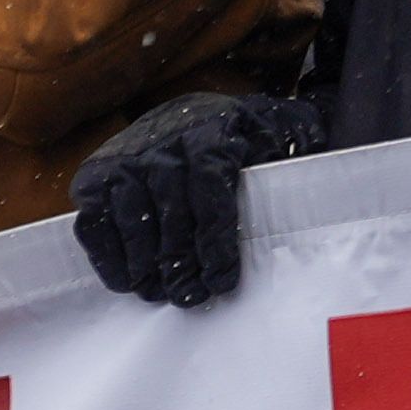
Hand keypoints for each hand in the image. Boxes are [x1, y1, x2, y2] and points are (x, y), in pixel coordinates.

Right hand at [70, 87, 318, 305]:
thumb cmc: (243, 140)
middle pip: (169, 209)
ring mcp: (125, 157)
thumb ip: (296, 160)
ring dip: (144, 264)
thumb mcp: (279, 137)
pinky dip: (107, 255)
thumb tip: (317, 189)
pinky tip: (127, 281)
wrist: (195, 111)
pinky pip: (93, 220)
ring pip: (129, 217)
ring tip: (161, 294)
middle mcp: (163, 141)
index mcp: (211, 131)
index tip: (221, 280)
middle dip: (181, 262)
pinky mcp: (96, 175)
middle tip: (191, 297)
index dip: (215, 239)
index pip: (209, 187)